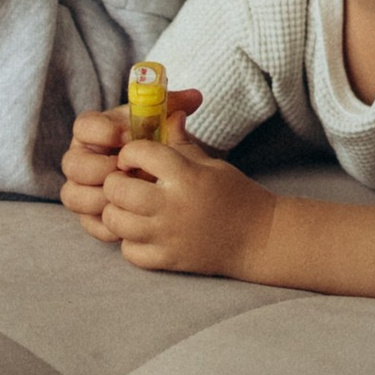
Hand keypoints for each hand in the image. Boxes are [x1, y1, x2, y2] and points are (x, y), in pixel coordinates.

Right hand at [61, 87, 205, 239]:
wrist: (163, 178)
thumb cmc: (158, 145)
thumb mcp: (164, 124)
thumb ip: (174, 107)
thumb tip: (195, 98)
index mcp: (95, 132)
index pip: (83, 126)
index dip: (102, 130)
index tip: (128, 135)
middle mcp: (82, 160)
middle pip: (73, 165)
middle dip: (100, 168)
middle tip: (127, 171)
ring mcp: (82, 189)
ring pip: (73, 196)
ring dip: (101, 197)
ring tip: (131, 196)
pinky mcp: (90, 216)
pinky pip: (89, 223)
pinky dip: (109, 224)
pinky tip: (134, 219)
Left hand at [64, 96, 260, 274]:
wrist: (260, 238)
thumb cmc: (236, 195)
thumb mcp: (211, 163)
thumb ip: (182, 143)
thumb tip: (169, 113)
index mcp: (187, 176)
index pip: (140, 153)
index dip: (131, 151)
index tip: (134, 156)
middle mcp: (173, 206)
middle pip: (117, 188)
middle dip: (115, 180)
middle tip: (125, 181)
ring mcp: (167, 236)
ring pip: (115, 220)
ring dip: (117, 210)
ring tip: (130, 206)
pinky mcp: (167, 260)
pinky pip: (128, 250)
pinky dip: (130, 240)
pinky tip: (142, 231)